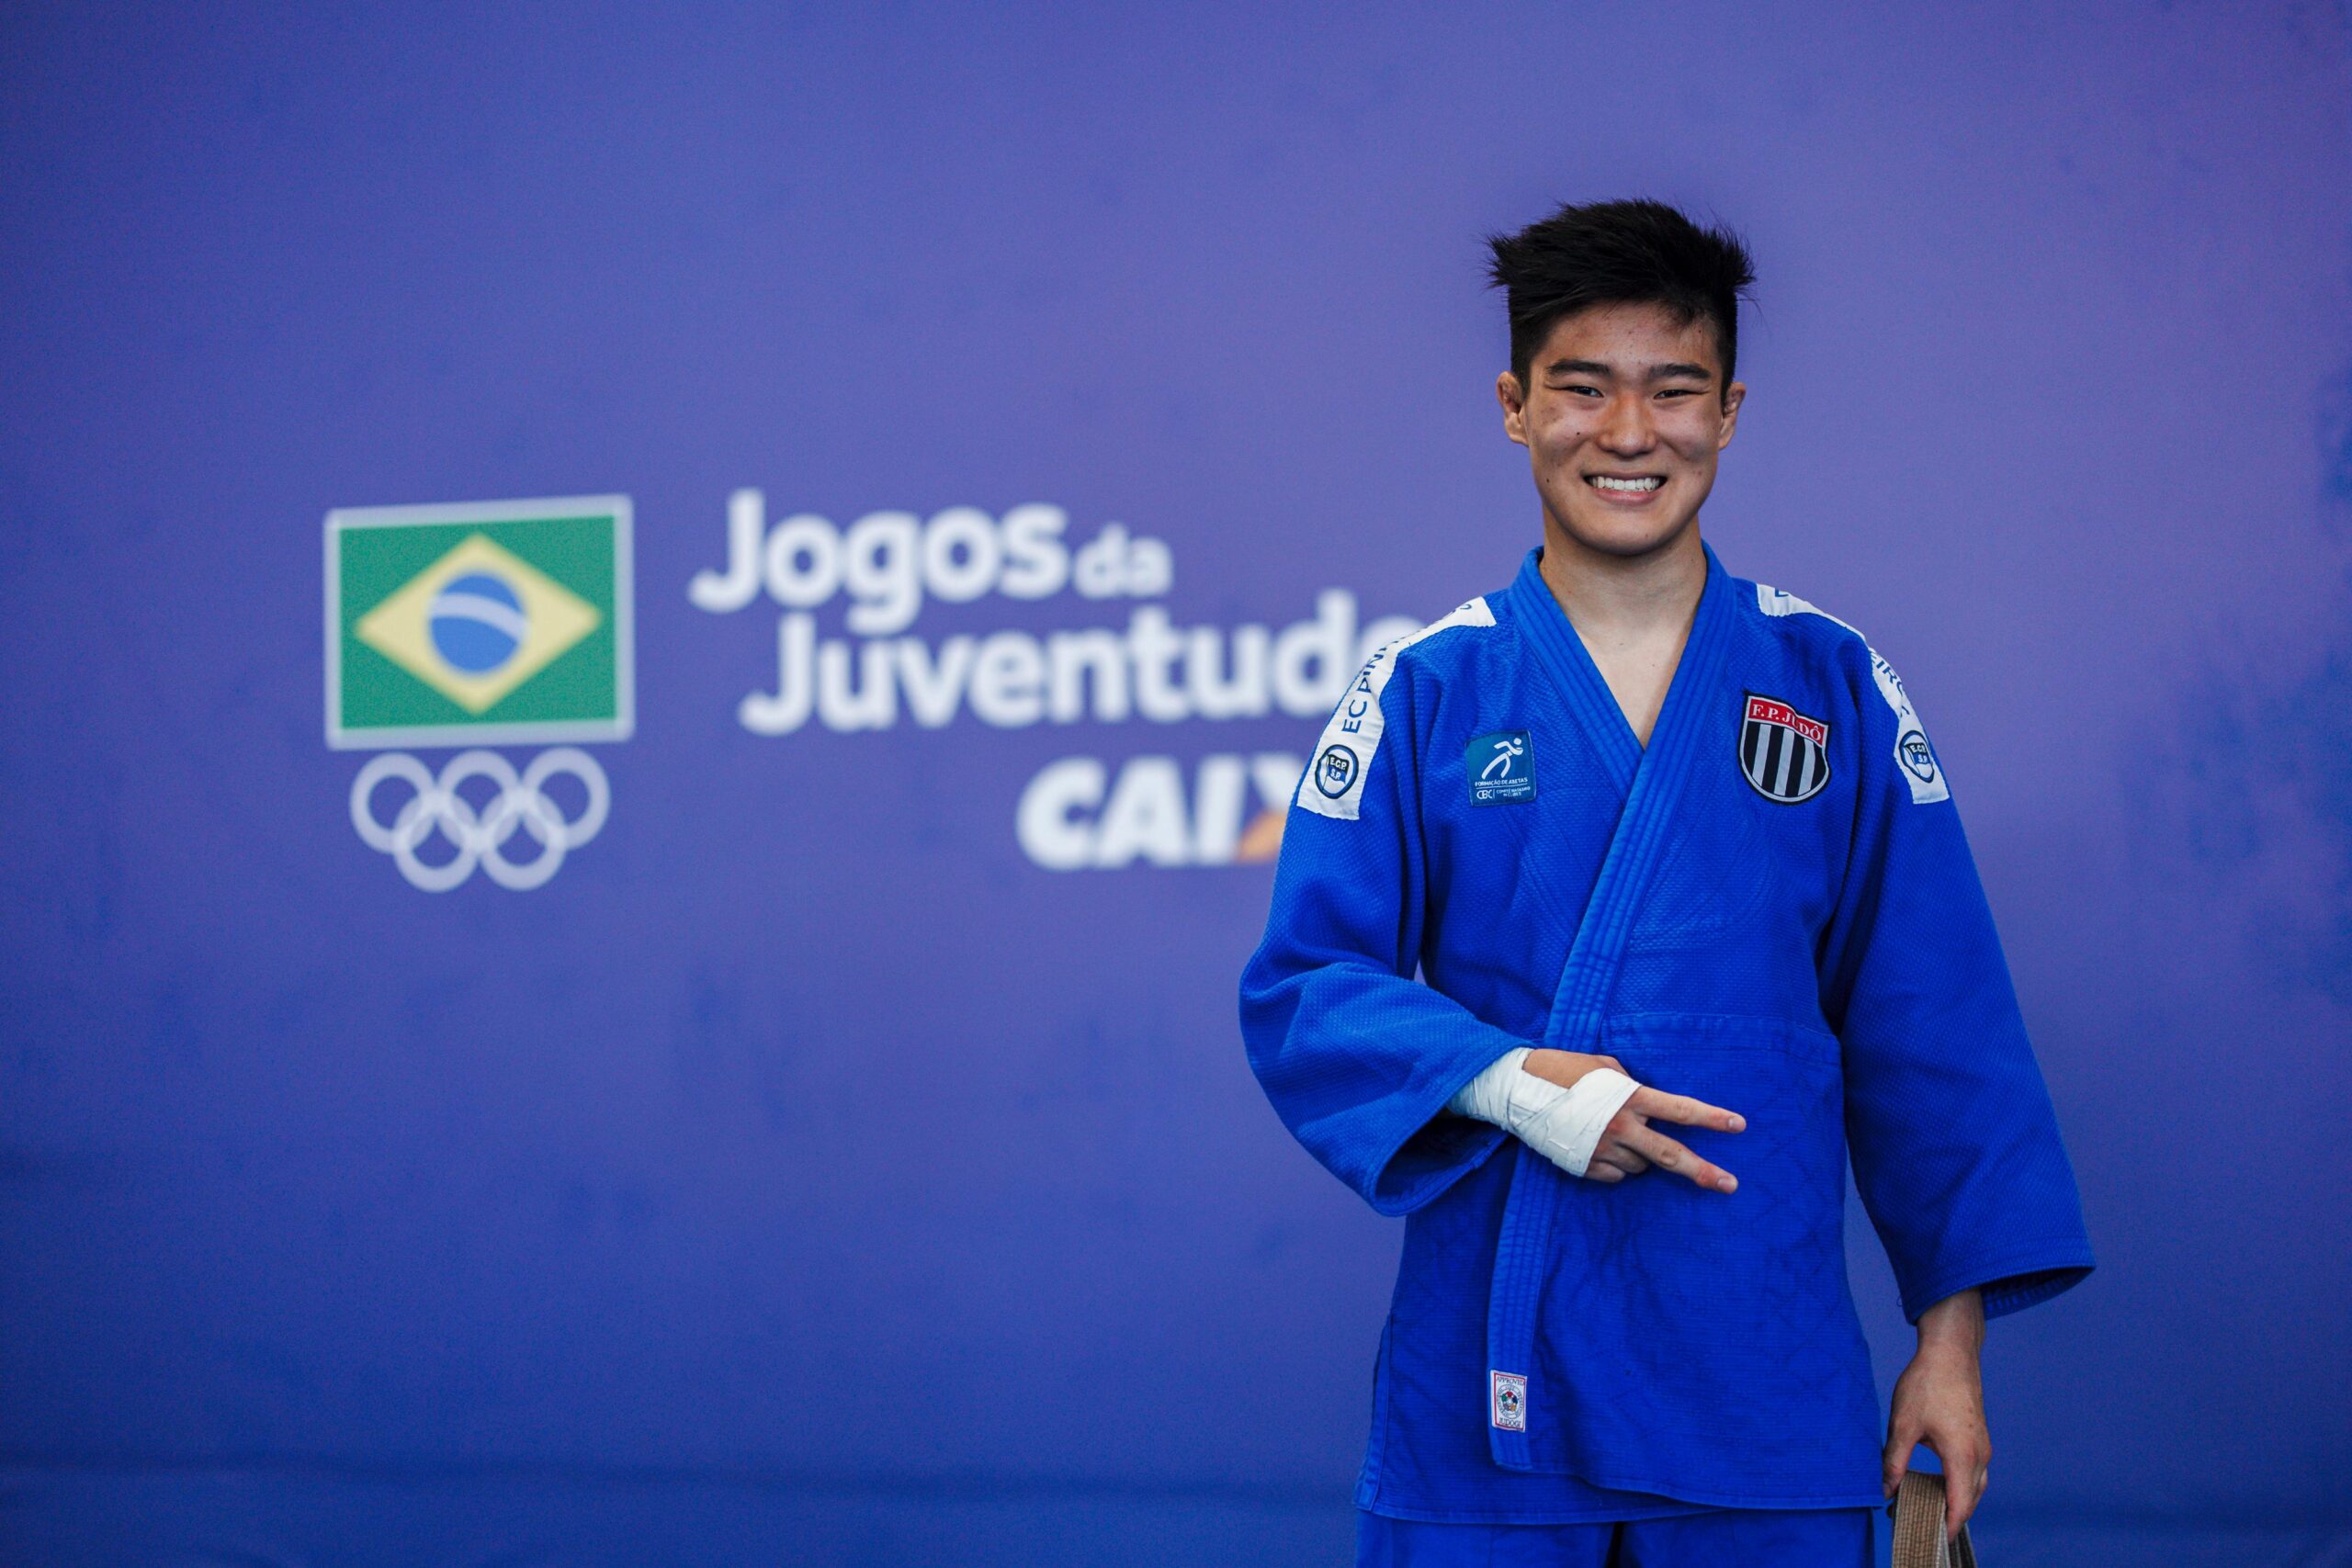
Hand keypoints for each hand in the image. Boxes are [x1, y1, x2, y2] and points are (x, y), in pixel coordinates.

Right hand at [1519, 1049, 1744, 1192]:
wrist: (1518, 1089)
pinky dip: (1617, 1165)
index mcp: (1629, 1098)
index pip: (1680, 1111)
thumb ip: (1632, 1084)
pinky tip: (1602, 1147)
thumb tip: (1648, 1099)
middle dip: (1704, 1172)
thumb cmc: (1562, 1068)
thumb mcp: (1604, 1064)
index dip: (1712, 1119)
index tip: (1738, 1126)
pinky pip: (1616, 1175)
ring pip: (1641, 1166)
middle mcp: (1621, 1127)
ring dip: (1641, 1155)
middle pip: (1671, 1155)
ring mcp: (1602, 1150)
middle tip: (1730, 1185)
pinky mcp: (1585, 1167)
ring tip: (1618, 1135)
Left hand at [1882, 1289, 1988, 1541]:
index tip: (1932, 1539)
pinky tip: (1942, 1485)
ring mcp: (1983, 1446)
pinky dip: (1962, 1485)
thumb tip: (1885, 1490)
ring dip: (1958, 1501)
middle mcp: (1979, 1455)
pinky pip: (1975, 1472)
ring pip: (1976, 1487)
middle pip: (1970, 1500)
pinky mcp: (1979, 1437)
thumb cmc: (1927, 1384)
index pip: (1960, 1506)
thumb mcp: (1903, 1425)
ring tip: (1931, 1511)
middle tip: (1923, 1526)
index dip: (1947, 1526)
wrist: (1951, 1352)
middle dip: (1950, 1517)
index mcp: (1962, 1456)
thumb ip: (1894, 1461)